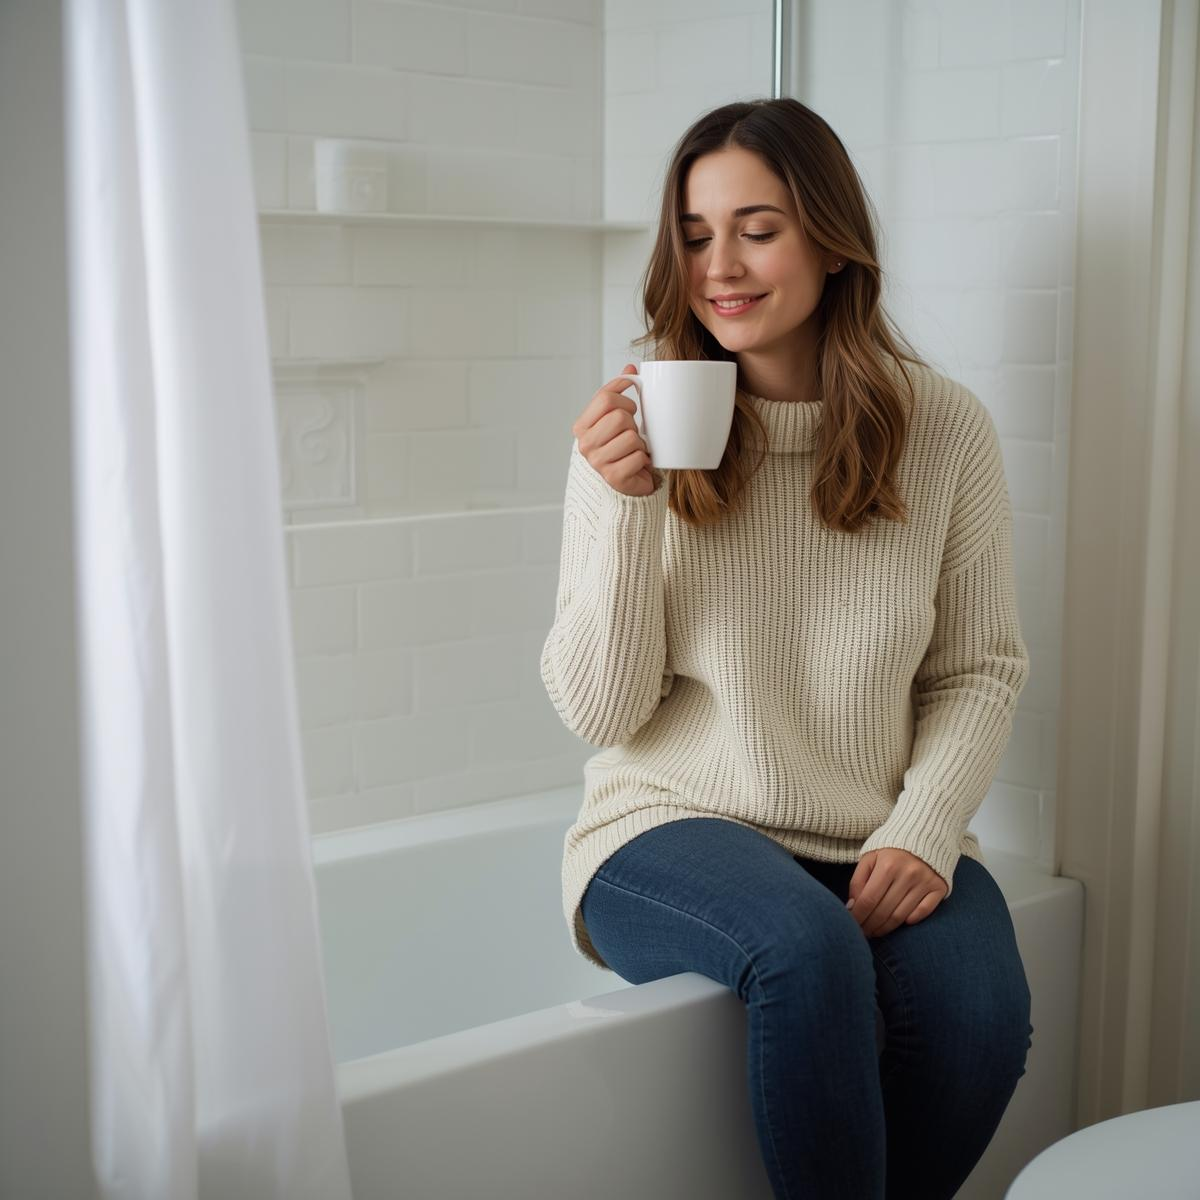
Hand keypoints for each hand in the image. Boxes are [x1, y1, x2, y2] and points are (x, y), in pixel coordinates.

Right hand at [571, 364, 659, 496]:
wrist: (625, 481)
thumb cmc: (619, 446)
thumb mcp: (614, 416)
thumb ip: (619, 392)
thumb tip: (630, 368)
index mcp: (581, 426)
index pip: (605, 398)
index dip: (625, 400)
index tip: (630, 410)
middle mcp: (585, 444)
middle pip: (619, 416)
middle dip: (633, 424)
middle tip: (631, 434)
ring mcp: (597, 462)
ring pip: (631, 437)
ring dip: (639, 443)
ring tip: (633, 450)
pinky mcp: (613, 477)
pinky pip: (639, 457)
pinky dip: (644, 459)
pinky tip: (637, 463)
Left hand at [846, 848, 947, 937]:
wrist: (923, 832)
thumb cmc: (890, 848)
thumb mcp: (870, 857)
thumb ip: (858, 881)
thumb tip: (852, 907)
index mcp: (887, 865)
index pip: (868, 900)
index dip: (858, 917)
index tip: (852, 926)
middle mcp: (908, 874)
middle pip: (884, 911)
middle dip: (870, 926)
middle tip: (862, 933)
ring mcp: (925, 882)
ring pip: (902, 916)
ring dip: (886, 928)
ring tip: (875, 932)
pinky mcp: (939, 887)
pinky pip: (924, 912)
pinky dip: (911, 920)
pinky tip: (900, 923)